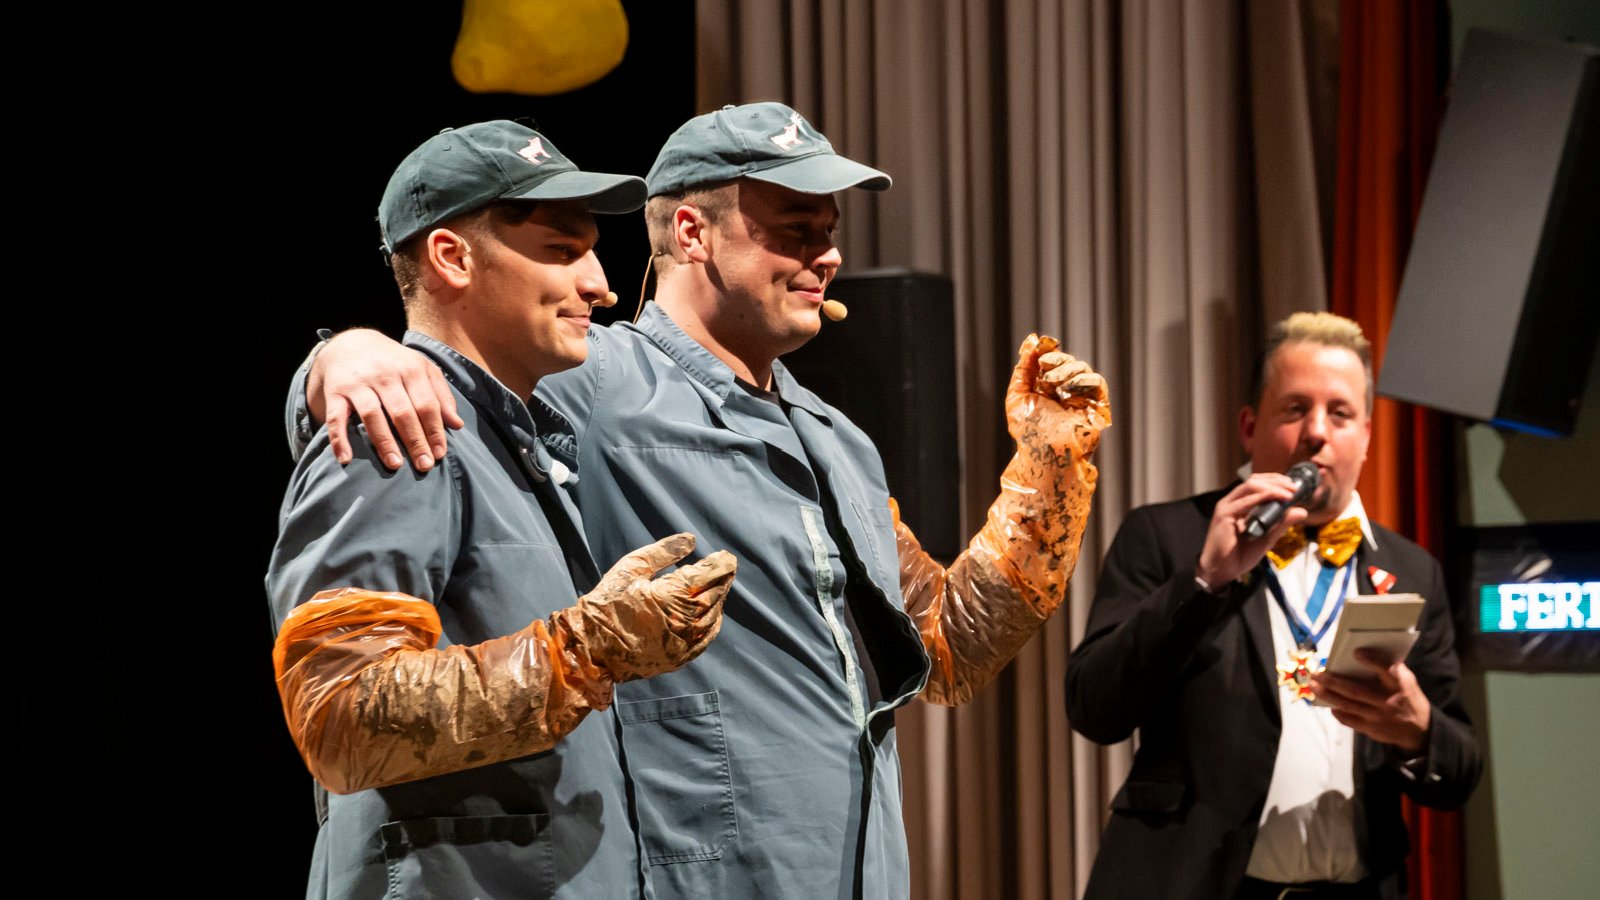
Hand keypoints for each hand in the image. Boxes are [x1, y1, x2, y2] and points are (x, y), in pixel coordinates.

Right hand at [309, 328, 462, 470]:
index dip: (434, 431)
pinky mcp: (335, 390)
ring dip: (384, 442)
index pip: (427, 405)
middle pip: (403, 412)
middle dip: (415, 441)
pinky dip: (339, 438)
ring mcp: (359, 383)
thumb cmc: (394, 363)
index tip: (440, 454)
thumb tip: (457, 425)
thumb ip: (441, 395)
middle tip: (424, 466)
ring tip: (395, 465)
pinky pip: (336, 417)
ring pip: (372, 415)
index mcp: (410, 368)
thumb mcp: (422, 369)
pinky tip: (346, 458)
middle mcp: (385, 374)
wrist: (350, 343)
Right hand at [560, 533, 737, 681]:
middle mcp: (684, 620)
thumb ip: (663, 552)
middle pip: (715, 594)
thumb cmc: (607, 603)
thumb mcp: (631, 568)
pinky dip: (713, 622)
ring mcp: (684, 642)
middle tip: (726, 568)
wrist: (591, 647)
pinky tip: (712, 612)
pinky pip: (706, 637)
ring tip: (718, 586)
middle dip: (723, 579)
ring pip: (714, 616)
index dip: (721, 564)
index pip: (708, 575)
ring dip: (719, 599)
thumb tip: (691, 540)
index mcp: (672, 595)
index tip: (726, 557)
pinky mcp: (680, 658)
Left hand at [1005, 333, 1110, 458]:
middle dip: (1056, 360)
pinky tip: (1068, 387)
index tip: (1039, 352)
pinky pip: (1097, 382)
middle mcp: (1066, 392)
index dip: (1047, 353)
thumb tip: (1031, 342)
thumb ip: (1023, 369)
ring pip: (1082, 368)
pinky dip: (1083, 378)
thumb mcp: (1017, 396)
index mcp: (1047, 389)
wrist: (1044, 455)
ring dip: (1066, 370)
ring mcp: (1082, 398)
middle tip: (1044, 366)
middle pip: (1068, 362)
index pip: (1052, 362)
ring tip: (1052, 383)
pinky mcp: (1097, 405)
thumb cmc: (1028, 432)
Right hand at [1194, 473, 1309, 587]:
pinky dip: (1264, 496)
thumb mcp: (1268, 537)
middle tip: (1294, 487)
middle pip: (1254, 480)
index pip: (1257, 485)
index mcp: (1240, 506)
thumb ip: (1282, 523)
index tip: (1293, 486)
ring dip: (1272, 486)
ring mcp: (1227, 507)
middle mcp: (1232, 503)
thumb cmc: (1239, 556)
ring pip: (1250, 485)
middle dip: (1276, 480)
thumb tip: (1302, 511)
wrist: (1222, 571)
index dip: (1275, 481)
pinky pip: (1246, 501)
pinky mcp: (1224, 515)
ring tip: (1289, 493)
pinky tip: (1277, 498)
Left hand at [1310, 649, 1431, 754]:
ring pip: (1348, 705)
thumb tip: (1364, 654)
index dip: (1373, 661)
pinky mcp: (1372, 730)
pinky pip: (1350, 720)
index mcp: (1400, 686)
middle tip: (1317, 673)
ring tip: (1313, 686)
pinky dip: (1338, 712)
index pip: (1387, 671)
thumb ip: (1390, 670)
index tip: (1356, 652)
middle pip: (1356, 690)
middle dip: (1333, 682)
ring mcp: (1378, 718)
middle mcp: (1388, 702)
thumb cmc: (1408, 698)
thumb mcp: (1407, 682)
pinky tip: (1328, 704)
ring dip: (1328, 695)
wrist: (1420, 731)